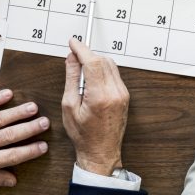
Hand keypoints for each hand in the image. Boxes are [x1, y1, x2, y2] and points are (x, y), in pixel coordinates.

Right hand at [62, 38, 129, 175]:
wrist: (101, 153)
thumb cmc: (83, 134)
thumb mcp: (69, 106)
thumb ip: (71, 78)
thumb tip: (72, 58)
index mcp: (100, 96)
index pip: (92, 61)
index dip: (81, 48)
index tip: (73, 42)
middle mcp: (115, 92)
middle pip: (102, 60)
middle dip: (87, 55)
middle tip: (73, 60)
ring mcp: (122, 93)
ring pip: (109, 64)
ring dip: (95, 62)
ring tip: (82, 75)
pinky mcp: (125, 95)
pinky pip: (114, 74)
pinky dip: (102, 70)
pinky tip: (92, 81)